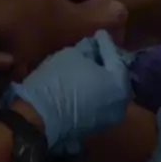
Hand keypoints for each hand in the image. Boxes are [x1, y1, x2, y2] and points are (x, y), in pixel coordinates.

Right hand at [6, 30, 130, 147]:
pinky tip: (85, 84)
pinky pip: (100, 103)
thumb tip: (94, 45)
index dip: (105, 44)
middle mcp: (121, 104)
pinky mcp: (96, 127)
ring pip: (108, 92)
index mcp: (119, 84)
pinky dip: (96, 92)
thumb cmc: (58, 82)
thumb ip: (89, 48)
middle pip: (116, 77)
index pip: (115, 57)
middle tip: (97, 50)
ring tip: (89, 66)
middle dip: (107, 63)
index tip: (99, 34)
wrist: (38, 118)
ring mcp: (110, 119)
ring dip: (101, 78)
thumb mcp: (73, 54)